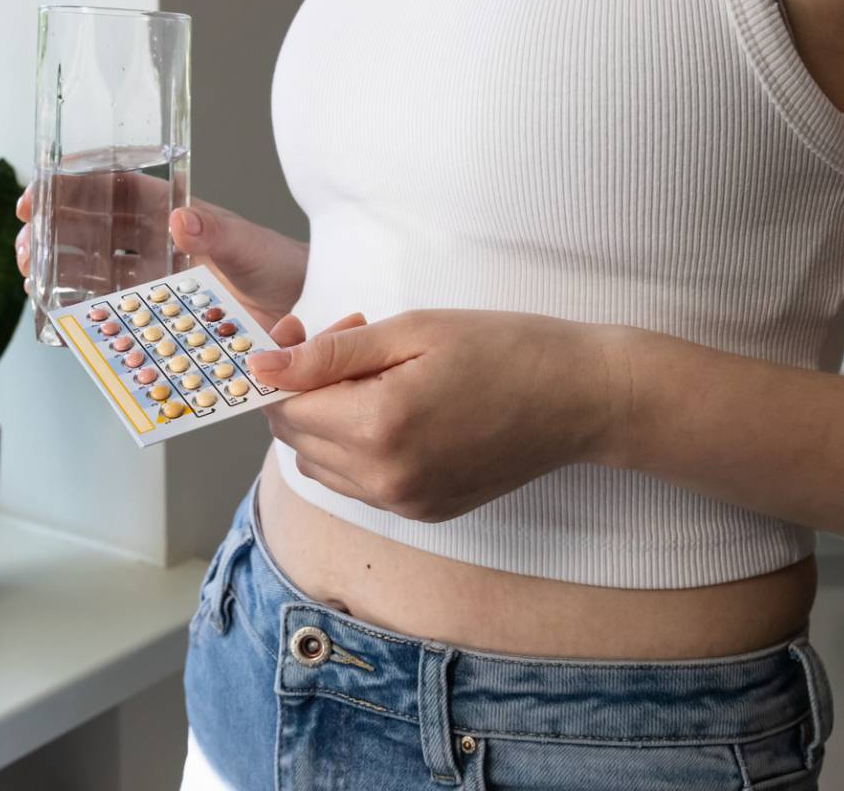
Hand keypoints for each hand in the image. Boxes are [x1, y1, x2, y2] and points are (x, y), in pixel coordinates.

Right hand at [15, 182, 306, 328]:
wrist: (305, 309)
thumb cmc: (282, 267)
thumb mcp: (251, 248)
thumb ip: (218, 234)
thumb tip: (180, 219)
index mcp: (174, 210)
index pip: (112, 188)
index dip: (70, 189)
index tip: (36, 198)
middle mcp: (158, 241)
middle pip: (93, 228)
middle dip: (53, 234)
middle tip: (24, 249)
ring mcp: (156, 277)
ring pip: (96, 267)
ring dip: (61, 271)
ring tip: (32, 281)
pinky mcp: (160, 311)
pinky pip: (116, 306)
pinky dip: (87, 309)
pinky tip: (63, 318)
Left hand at [250, 310, 632, 521]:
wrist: (582, 399)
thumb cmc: (507, 349)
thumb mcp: (413, 330)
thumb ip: (330, 354)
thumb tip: (260, 369)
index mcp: (378, 427)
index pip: (285, 406)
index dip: (285, 365)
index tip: (306, 331)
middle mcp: (385, 479)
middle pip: (297, 439)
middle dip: (305, 390)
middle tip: (350, 343)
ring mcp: (405, 504)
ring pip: (322, 466)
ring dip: (328, 421)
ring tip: (378, 377)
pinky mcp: (424, 512)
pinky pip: (360, 484)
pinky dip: (358, 448)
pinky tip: (398, 411)